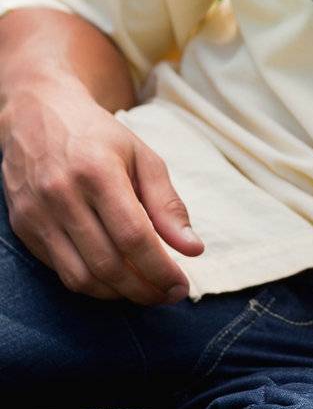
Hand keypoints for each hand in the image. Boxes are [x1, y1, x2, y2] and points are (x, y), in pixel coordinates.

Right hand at [1, 81, 202, 303]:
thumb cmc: (98, 136)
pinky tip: (114, 279)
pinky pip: (60, 271)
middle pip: (107, 264)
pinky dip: (91, 283)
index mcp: (97, 171)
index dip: (160, 269)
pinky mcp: (23, 227)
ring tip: (144, 290)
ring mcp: (37, 213)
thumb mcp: (142, 156)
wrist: (38, 113)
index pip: (133, 237)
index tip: (181, 285)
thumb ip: (167, 203)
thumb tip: (193, 248)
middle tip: (167, 294)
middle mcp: (62, 194)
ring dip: (118, 294)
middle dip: (144, 289)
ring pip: (80, 277)